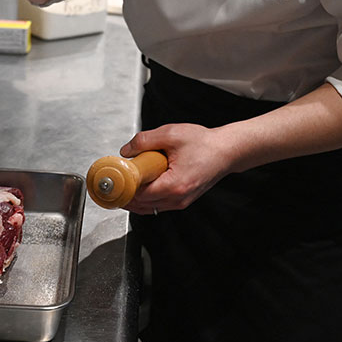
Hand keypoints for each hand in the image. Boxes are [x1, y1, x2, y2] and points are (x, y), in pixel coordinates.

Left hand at [118, 123, 233, 213]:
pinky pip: (158, 204)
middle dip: (126, 194)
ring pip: (149, 207)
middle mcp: (178, 198)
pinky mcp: (183, 200)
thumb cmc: (204, 143)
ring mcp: (181, 202)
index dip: (124, 187)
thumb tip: (126, 151)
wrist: (226, 151)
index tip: (115, 179)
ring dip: (135, 198)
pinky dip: (146, 197)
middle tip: (115, 181)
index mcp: (174, 185)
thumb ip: (145, 141)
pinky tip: (140, 185)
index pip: (140, 194)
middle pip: (141, 205)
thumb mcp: (171, 134)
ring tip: (125, 182)